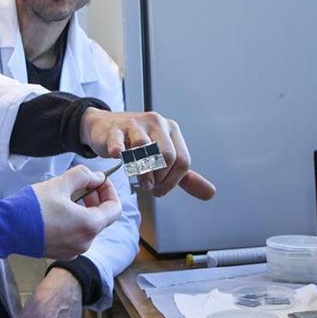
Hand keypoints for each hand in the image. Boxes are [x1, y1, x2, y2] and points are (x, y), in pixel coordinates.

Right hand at [31, 165, 121, 259]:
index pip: (115, 208)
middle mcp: (85, 242)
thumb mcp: (60, 183)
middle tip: (85, 185)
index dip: (110, 191)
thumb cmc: (30, 208)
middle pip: (103, 218)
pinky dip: (75, 222)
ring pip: (89, 227)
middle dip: (97, 199)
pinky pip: (77, 236)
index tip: (100, 181)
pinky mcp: (62, 253)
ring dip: (86, 210)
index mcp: (89, 225)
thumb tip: (96, 177)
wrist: (5, 229)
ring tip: (70, 196)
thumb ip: (84, 176)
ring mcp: (73, 250)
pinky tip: (61, 210)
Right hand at [80, 108, 215, 200]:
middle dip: (159, 178)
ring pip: (144, 149)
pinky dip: (120, 153)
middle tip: (149, 186)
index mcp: (172, 130)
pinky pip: (119, 143)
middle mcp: (157, 124)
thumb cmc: (136, 145)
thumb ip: (185, 177)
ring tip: (139, 181)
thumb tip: (211, 193)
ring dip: (142, 173)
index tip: (159, 189)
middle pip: (167, 156)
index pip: (182, 161)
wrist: (105, 127)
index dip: (172, 181)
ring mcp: (135, 124)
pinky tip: (119, 159)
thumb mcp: (163, 159)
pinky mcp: (115, 129)